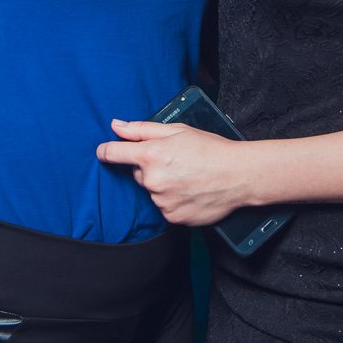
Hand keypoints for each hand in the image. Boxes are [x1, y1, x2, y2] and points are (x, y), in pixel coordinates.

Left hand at [97, 119, 249, 225]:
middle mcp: (152, 180)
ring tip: (187, 177)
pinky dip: (173, 201)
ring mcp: (162, 201)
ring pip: (152, 191)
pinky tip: (190, 191)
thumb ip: (141, 129)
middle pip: (138, 174)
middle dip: (150, 168)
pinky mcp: (172, 217)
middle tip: (175, 162)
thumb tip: (115, 125)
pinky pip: (164, 207)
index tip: (103, 152)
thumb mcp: (176, 130)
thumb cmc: (210, 148)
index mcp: (151, 154)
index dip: (106, 151)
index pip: (113, 154)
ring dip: (162, 185)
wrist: (238, 175)